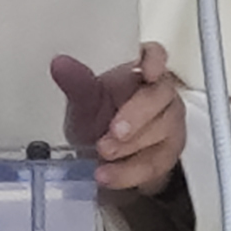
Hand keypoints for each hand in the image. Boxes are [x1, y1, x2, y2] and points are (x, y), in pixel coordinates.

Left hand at [49, 41, 187, 193]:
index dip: (155, 60)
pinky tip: (109, 175)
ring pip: (162, 132)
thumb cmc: (100, 119)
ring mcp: (170, 124)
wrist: (104, 158)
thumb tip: (60, 64)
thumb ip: (77, 83)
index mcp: (140, 72)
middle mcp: (160, 95)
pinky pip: (154, 163)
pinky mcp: (169, 154)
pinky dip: (129, 172)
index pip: (155, 55)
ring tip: (102, 155)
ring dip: (130, 147)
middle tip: (114, 132)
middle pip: (160, 97)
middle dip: (137, 116)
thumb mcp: (84, 102)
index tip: (147, 71)